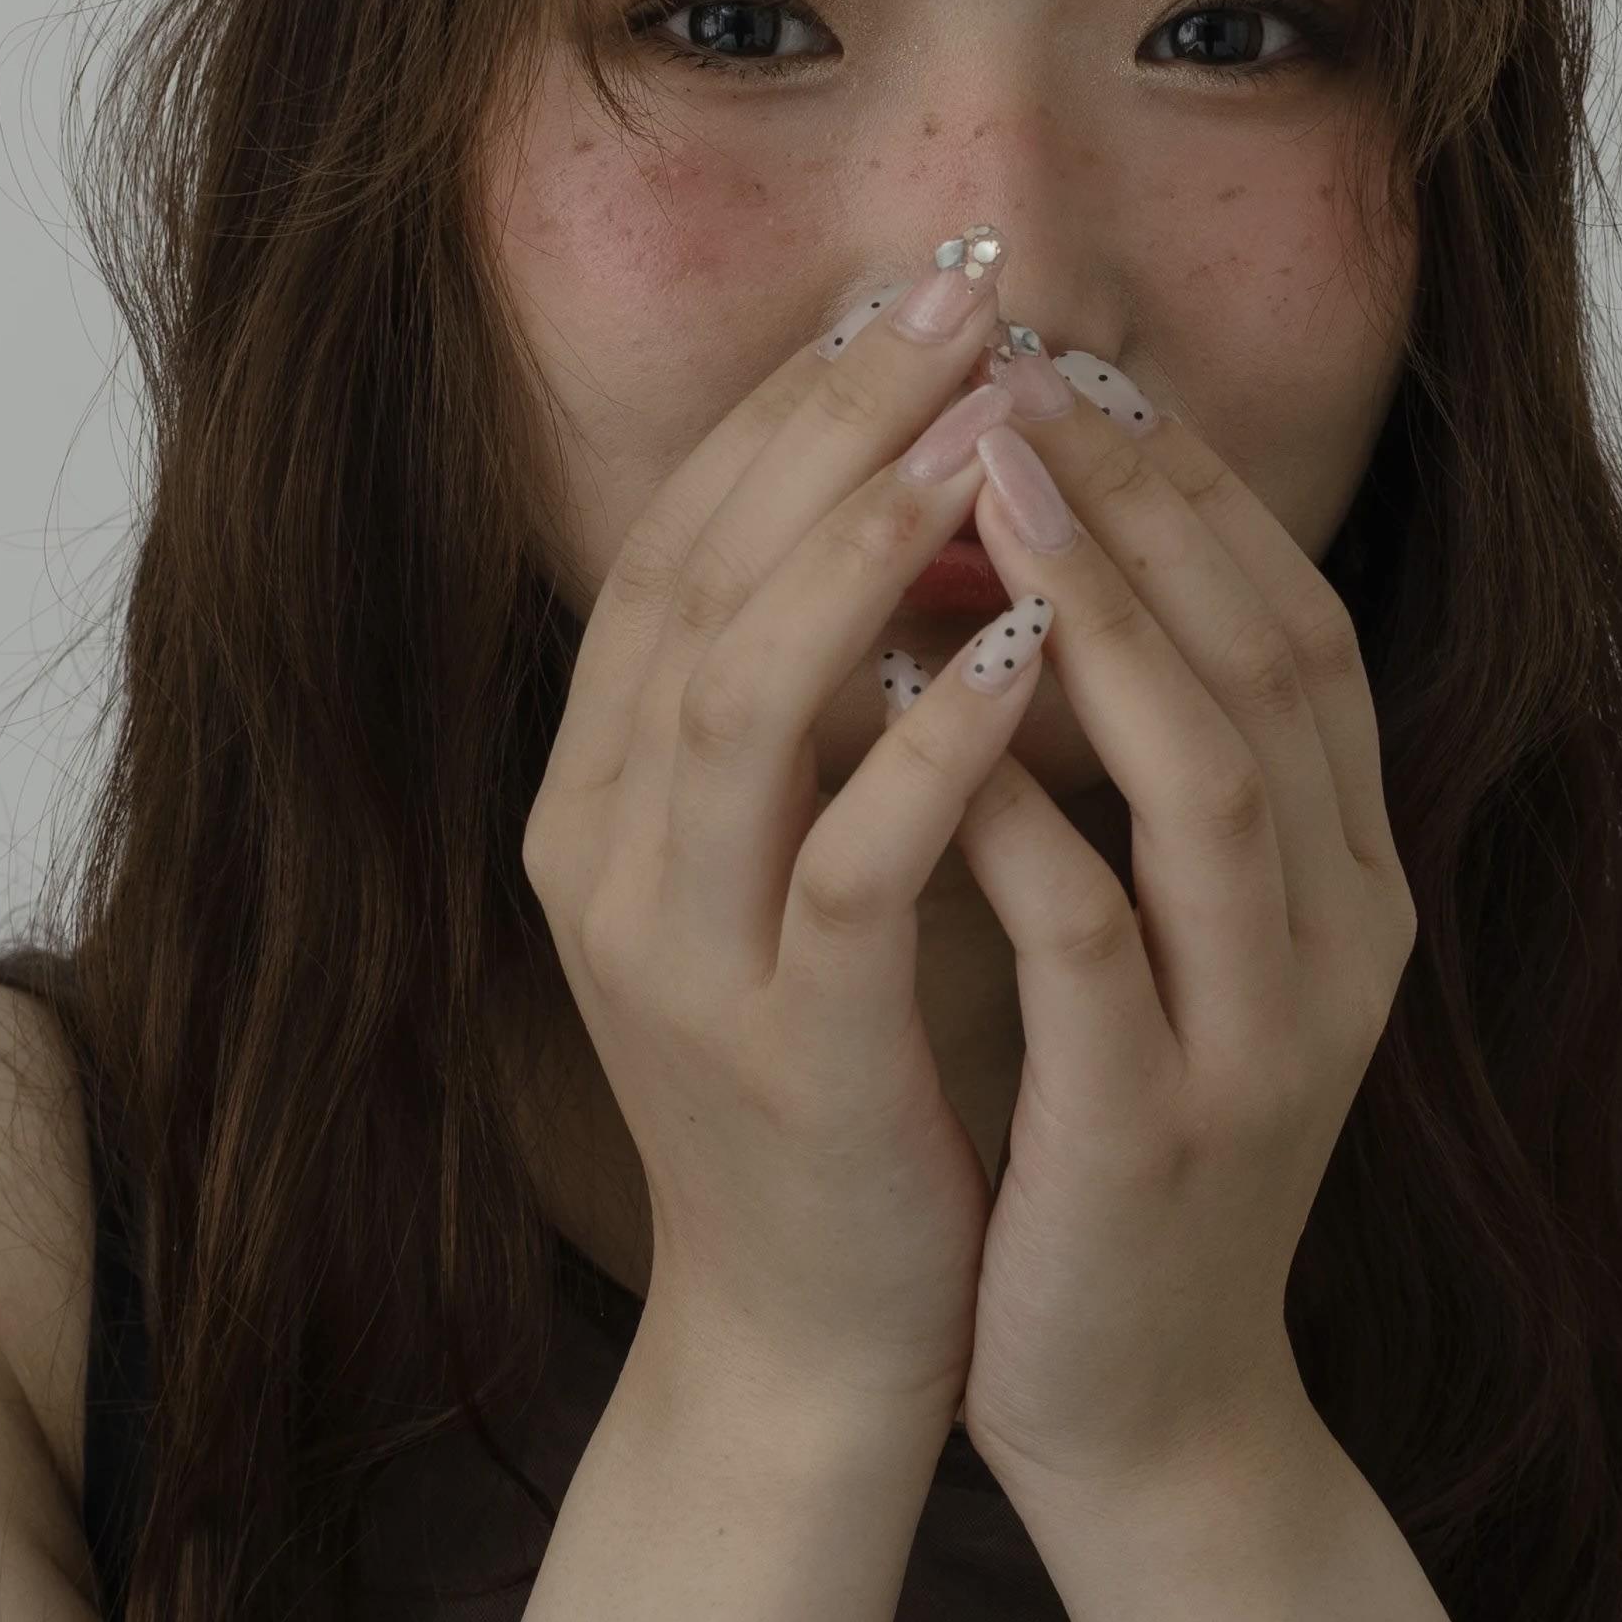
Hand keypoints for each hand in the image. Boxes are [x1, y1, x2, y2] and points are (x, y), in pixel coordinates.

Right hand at [521, 260, 1042, 1433]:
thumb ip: (814, 695)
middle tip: (956, 301)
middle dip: (826, 421)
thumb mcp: (789, 857)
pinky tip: (1021, 652)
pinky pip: (846, 861)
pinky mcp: (781, 1043)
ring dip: (862, 546)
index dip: (786, 403)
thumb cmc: (836, 1061)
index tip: (905, 293)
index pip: (678, 539)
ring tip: (979, 435)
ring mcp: (676, 946)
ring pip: (737, 693)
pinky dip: (930, 746)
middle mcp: (601, 844)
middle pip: (694, 574)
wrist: (811, 1327)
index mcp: (601, 784)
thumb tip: (921, 489)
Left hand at [944, 386, 1419, 1493]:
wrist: (1140, 1401)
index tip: (1078, 360)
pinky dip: (1017, 816)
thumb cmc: (1122, 1127)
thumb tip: (1035, 561)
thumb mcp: (1170, 931)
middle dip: (1153, 500)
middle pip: (1274, 664)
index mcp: (1346, 870)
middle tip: (1027, 366)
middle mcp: (1339, 935)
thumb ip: (1146, 767)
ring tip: (992, 484)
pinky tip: (921, 718)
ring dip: (1110, 618)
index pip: (1298, 622)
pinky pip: (1093, 946)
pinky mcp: (1155, 1137)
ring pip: (1216, 783)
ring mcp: (1261, 1039)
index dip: (1195, 482)